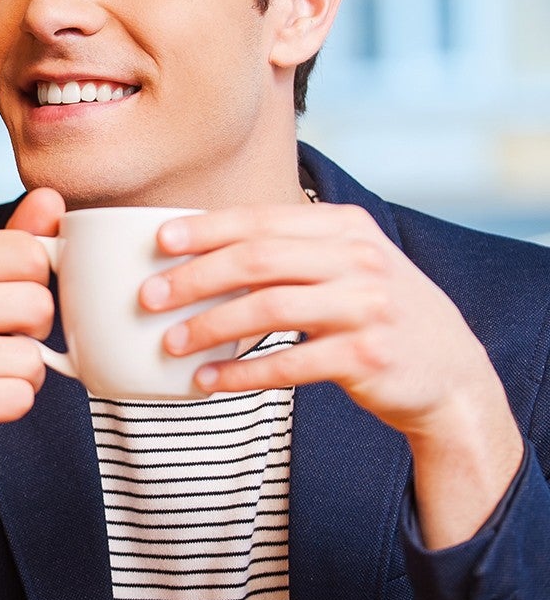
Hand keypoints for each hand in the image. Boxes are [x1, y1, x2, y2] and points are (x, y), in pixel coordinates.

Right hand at [0, 189, 63, 490]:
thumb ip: (17, 241)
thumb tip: (50, 199)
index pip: (29, 253)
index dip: (35, 282)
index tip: (7, 301)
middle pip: (38, 304)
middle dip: (33, 331)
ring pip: (33, 358)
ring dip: (24, 373)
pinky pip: (20, 396)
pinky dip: (13, 403)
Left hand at [142, 201, 523, 547]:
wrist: (450, 373)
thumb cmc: (375, 312)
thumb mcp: (347, 264)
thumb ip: (289, 251)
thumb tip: (197, 250)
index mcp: (345, 227)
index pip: (261, 220)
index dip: (206, 230)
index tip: (159, 242)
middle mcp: (359, 259)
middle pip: (257, 260)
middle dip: (194, 278)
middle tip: (149, 297)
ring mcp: (368, 306)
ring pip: (268, 309)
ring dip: (209, 327)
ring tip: (170, 342)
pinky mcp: (369, 356)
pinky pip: (289, 363)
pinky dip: (241, 373)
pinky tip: (208, 379)